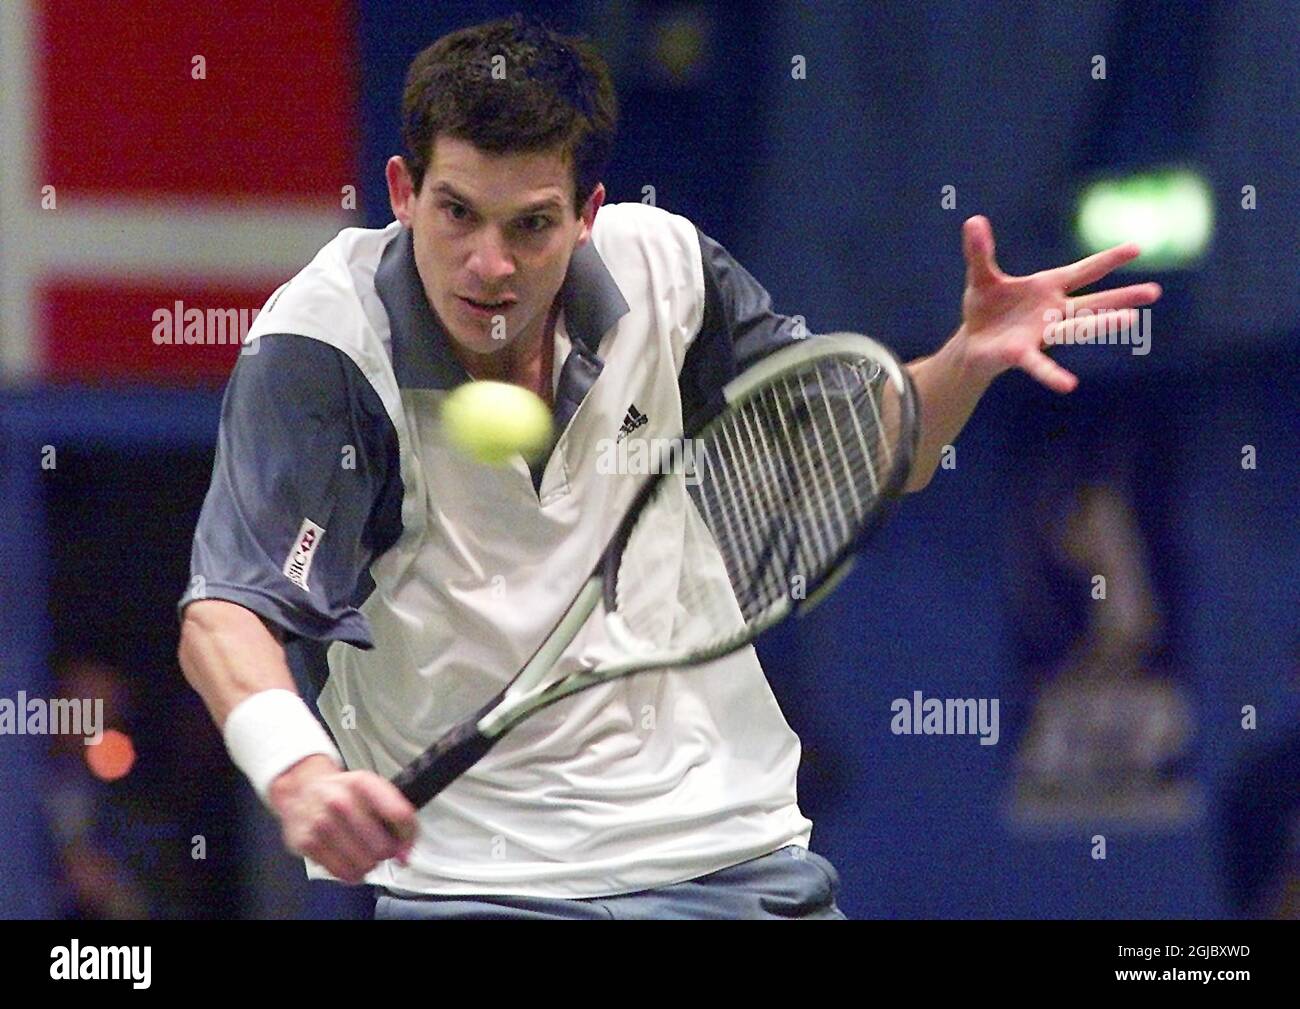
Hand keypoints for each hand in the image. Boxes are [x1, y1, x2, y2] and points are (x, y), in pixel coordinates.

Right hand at [268, 754, 418, 883]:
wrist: (301, 791)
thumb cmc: (342, 793)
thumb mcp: (371, 790)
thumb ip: (396, 816)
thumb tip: (404, 855)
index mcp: (362, 783)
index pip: (400, 815)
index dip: (409, 836)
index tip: (405, 845)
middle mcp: (341, 801)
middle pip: (383, 847)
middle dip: (386, 852)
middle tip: (378, 845)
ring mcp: (322, 823)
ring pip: (366, 864)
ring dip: (369, 863)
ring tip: (361, 851)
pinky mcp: (308, 844)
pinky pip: (344, 874)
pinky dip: (352, 872)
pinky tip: (348, 859)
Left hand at [953, 215, 1161, 392]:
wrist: (972, 344)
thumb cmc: (985, 310)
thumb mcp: (981, 277)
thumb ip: (979, 251)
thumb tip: (973, 220)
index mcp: (1047, 288)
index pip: (1083, 271)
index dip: (1108, 260)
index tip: (1137, 248)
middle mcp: (1052, 311)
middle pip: (1092, 302)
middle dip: (1121, 297)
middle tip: (1154, 292)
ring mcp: (1041, 333)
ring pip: (1076, 328)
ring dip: (1101, 324)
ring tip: (1129, 321)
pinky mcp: (1022, 354)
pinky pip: (1040, 365)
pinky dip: (1052, 374)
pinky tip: (1068, 385)